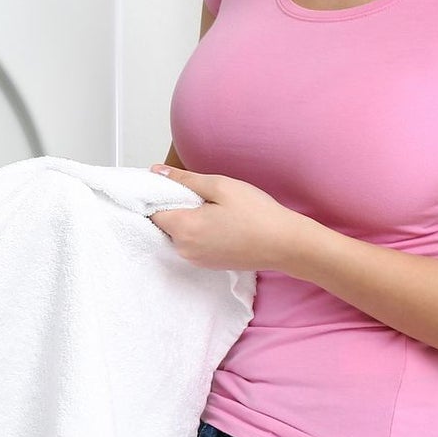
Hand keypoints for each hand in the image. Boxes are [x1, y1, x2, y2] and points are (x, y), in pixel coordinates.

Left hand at [148, 165, 309, 271]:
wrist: (285, 244)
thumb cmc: (257, 214)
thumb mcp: (220, 186)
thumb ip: (184, 179)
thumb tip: (156, 172)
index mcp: (184, 229)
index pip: (152, 212)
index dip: (158, 196)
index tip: (172, 186)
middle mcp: (184, 249)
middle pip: (163, 224)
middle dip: (174, 207)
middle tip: (198, 194)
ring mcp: (195, 260)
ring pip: (177, 234)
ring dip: (186, 220)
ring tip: (212, 208)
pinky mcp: (207, 264)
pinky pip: (191, 244)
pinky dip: (197, 232)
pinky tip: (217, 222)